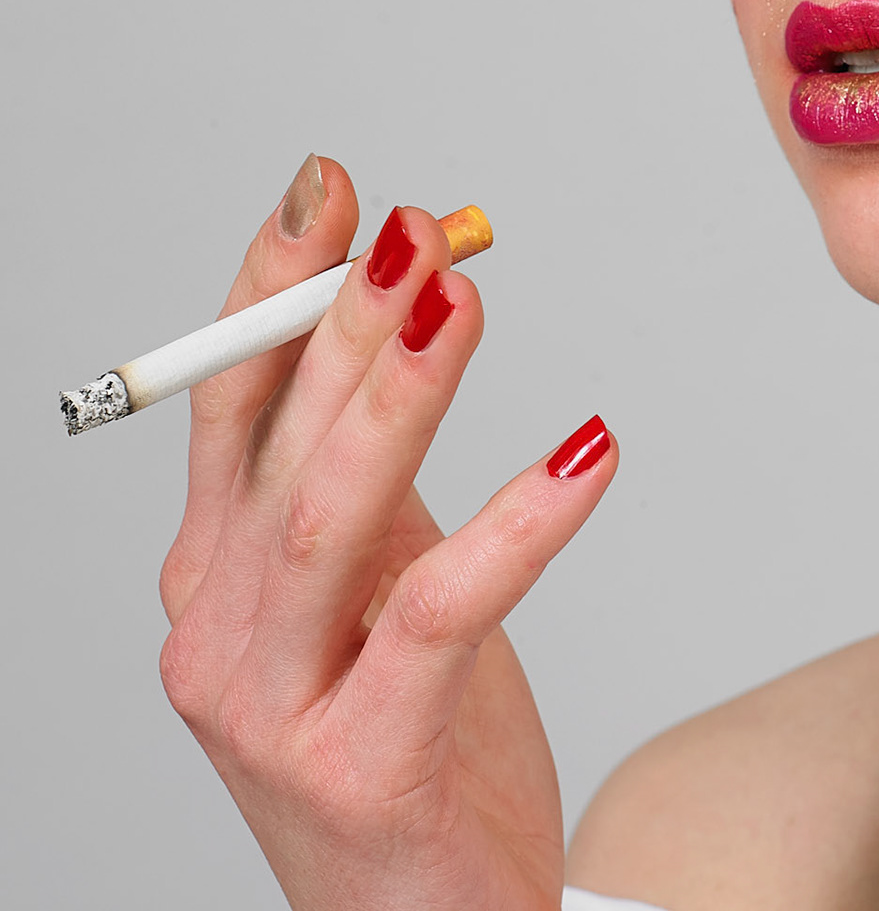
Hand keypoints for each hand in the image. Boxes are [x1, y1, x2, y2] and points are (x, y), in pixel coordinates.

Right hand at [157, 157, 616, 909]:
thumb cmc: (408, 743)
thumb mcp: (372, 593)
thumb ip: (371, 481)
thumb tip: (411, 324)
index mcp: (212, 579)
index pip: (229, 407)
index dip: (273, 291)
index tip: (329, 187)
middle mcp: (215, 637)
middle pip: (280, 447)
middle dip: (347, 322)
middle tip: (415, 226)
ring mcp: (273, 709)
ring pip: (334, 518)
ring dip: (404, 395)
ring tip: (467, 296)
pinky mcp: (361, 766)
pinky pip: (441, 615)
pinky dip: (519, 524)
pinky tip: (591, 450)